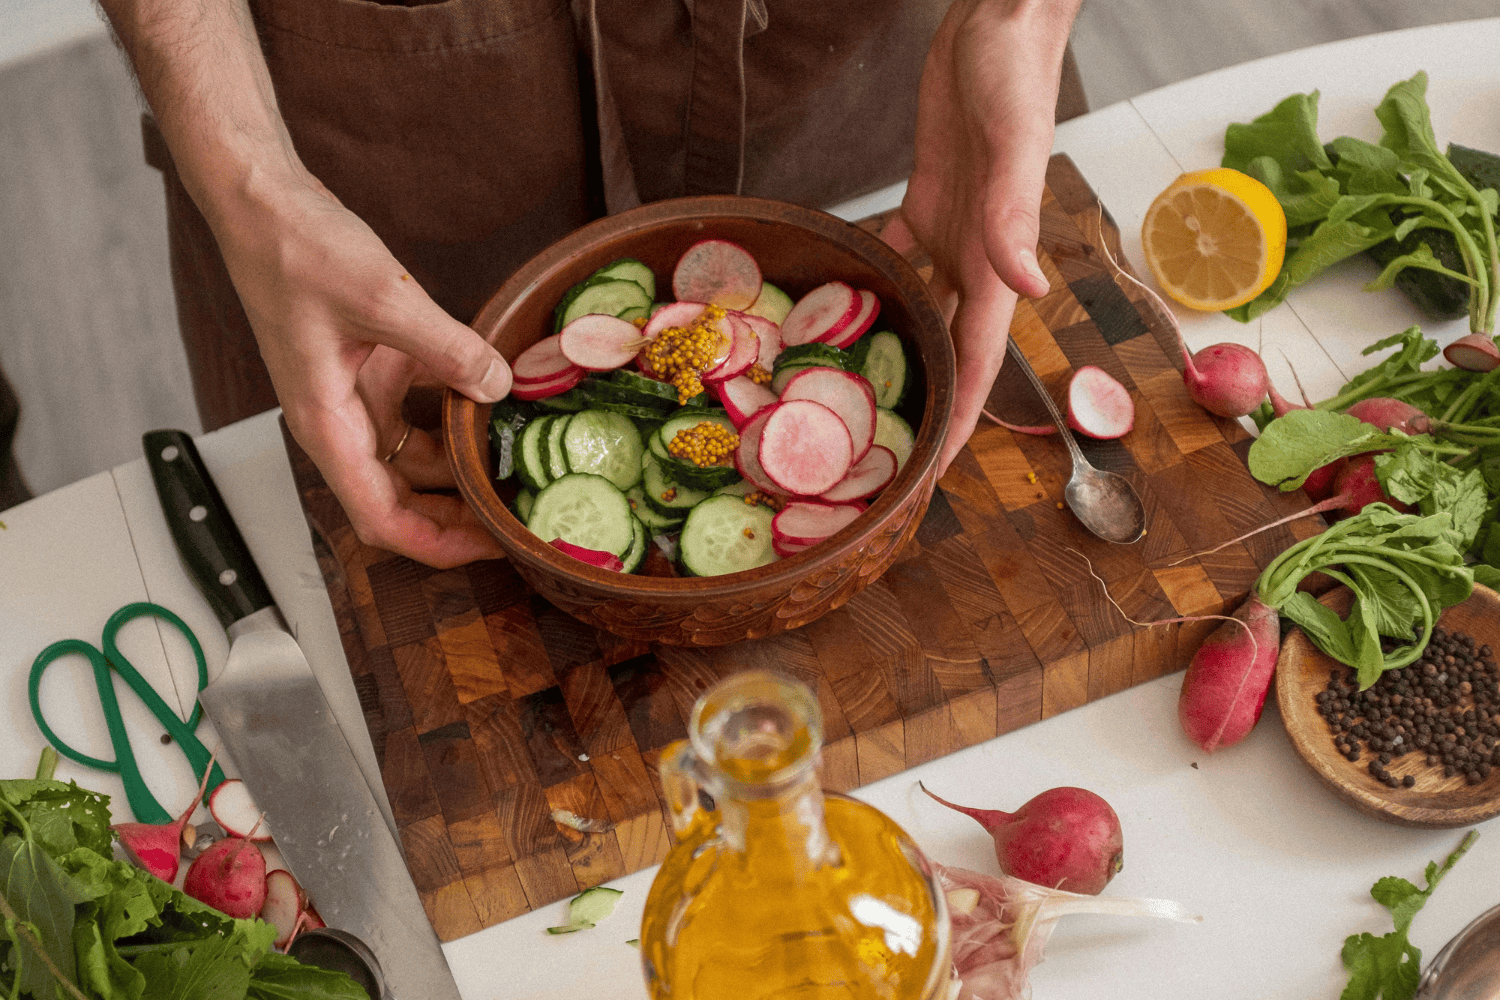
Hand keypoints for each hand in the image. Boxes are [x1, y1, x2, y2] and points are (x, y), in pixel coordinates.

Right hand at [213, 170, 511, 567]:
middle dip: (457, 517)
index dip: (437, 545)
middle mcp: (338, 422)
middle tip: (517, 517)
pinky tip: (498, 404)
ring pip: (414, 457)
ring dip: (460, 467)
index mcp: (326, 426)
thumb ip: (449, 348)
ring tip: (516, 469)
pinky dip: (455, 412)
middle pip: (402, 498)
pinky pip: (419, 409)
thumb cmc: (295, 251)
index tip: (490, 548)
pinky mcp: (371, 366)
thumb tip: (498, 385)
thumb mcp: (385, 299)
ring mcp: (354, 396)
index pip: (380, 519)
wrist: (263, 203)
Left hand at [882, 0, 1080, 475]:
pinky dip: (873, 281)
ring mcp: (949, 229)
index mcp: (996, 258)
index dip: (962, 413)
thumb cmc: (1015, 79)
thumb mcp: (1013, 147)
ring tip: (861, 391)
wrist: (998, 27)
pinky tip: (842, 303)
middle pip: (950, 346)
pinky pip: (896, 253)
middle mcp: (973, 256)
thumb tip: (1028, 287)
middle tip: (888, 447)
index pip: (980, 355)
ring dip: (901, 350)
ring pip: (922, 308)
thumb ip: (1014, 217)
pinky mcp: (924, 199)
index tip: (937, 467)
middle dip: (928, 400)